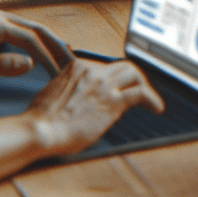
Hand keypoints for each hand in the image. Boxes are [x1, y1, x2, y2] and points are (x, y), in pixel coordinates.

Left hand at [0, 9, 73, 85]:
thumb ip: (1, 65)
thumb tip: (29, 64)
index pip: (30, 38)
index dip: (47, 55)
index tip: (60, 69)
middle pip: (34, 28)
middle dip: (53, 43)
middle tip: (71, 58)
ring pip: (27, 30)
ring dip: (44, 42)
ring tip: (60, 56)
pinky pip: (17, 34)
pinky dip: (31, 43)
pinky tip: (36, 54)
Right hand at [29, 53, 164, 153]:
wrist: (41, 130)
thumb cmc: (43, 120)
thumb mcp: (53, 93)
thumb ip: (69, 89)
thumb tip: (78, 98)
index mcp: (76, 66)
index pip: (102, 66)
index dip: (111, 78)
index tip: (114, 88)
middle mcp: (92, 70)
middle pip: (121, 66)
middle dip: (132, 77)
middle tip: (137, 89)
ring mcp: (104, 84)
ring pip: (134, 74)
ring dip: (144, 86)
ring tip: (149, 99)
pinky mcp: (113, 102)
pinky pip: (141, 94)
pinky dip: (152, 99)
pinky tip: (157, 108)